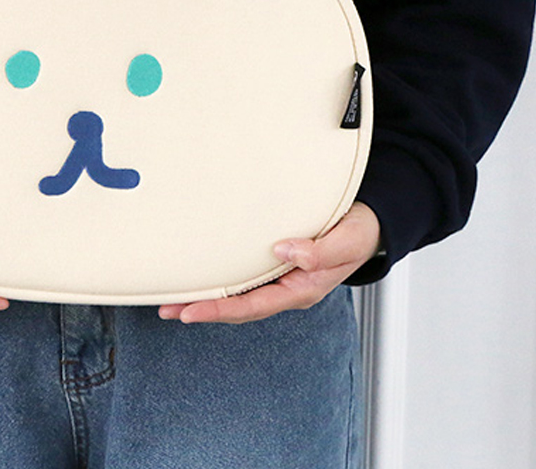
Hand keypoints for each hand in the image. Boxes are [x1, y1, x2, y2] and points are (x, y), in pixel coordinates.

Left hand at [158, 202, 380, 324]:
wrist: (369, 224)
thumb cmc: (359, 234)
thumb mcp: (347, 241)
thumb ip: (319, 252)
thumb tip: (283, 251)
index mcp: (301, 289)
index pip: (253, 306)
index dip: (220, 310)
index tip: (190, 311)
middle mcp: (286, 287)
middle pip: (238, 306)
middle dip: (202, 308)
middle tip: (167, 307)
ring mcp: (280, 277)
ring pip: (238, 293)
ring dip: (206, 295)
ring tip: (173, 297)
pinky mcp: (276, 262)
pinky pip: (243, 276)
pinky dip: (220, 279)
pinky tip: (203, 277)